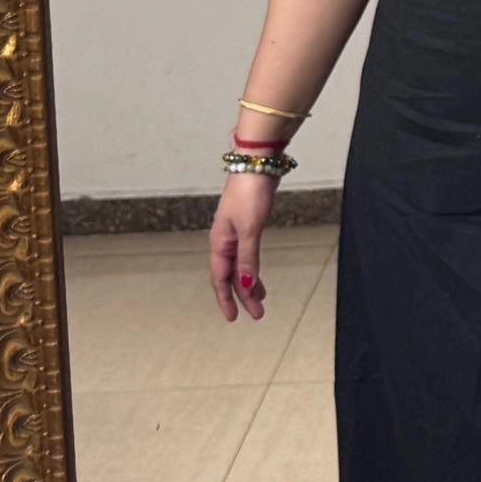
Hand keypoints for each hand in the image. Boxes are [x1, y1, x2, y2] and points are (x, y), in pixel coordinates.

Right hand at [210, 175, 273, 321]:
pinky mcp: (247, 225)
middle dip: (242, 295)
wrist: (257, 164)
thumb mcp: (250, 229)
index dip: (226, 299)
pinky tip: (257, 273)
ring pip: (240, 265)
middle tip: (257, 314)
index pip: (221, 278)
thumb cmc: (249, 192)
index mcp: (220, 242)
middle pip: (231, 275)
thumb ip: (248, 258)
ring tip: (260, 299)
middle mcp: (224, 240)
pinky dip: (252, 267)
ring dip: (248, 282)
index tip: (233, 318)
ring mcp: (235, 232)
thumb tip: (247, 284)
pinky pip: (247, 254)